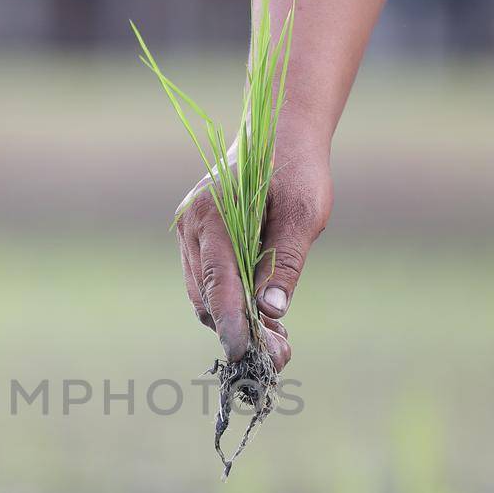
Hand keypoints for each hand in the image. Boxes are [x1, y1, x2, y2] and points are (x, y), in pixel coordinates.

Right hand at [174, 133, 332, 369]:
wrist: (279, 136)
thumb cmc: (297, 170)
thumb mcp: (305, 214)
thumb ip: (285, 261)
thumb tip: (271, 312)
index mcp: (213, 214)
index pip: (219, 282)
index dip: (231, 324)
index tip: (243, 356)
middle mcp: (191, 226)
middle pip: (207, 297)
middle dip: (239, 330)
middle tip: (280, 354)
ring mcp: (189, 234)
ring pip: (205, 296)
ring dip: (237, 322)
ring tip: (277, 340)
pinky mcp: (197, 242)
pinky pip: (209, 284)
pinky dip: (232, 305)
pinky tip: (263, 315)